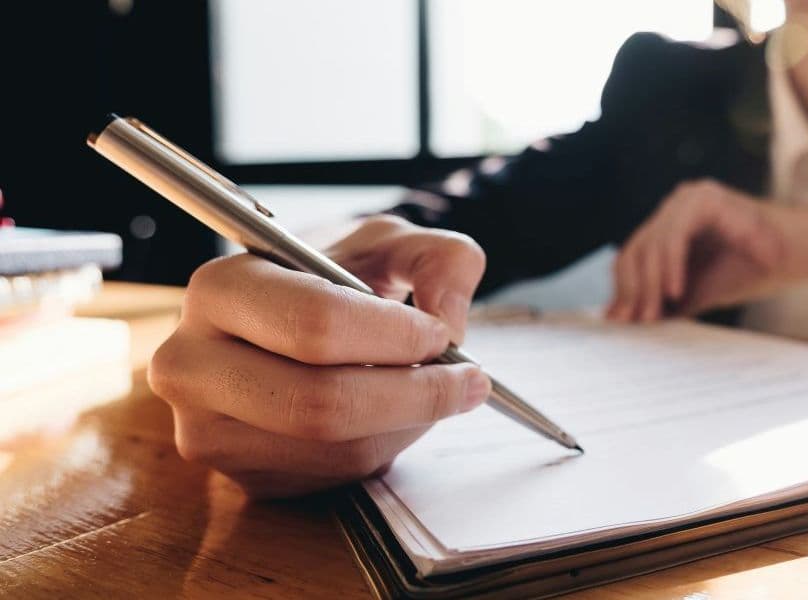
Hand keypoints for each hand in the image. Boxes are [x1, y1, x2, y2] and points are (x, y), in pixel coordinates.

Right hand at [148, 215, 490, 497]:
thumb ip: (439, 257)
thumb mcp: (388, 242)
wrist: (287, 319)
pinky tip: (389, 413)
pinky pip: (332, 475)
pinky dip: (383, 447)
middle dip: (414, 394)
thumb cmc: (333, 276)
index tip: (442, 333)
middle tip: (467, 379)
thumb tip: (450, 317)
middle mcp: (192, 364)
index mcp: (220, 289)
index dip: (393, 336)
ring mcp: (207, 429)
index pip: (313, 325)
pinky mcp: (239, 475)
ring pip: (336, 448)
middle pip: (320, 403)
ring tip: (432, 390)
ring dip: (407, 424)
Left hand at [607, 179, 807, 321]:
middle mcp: (676, 206)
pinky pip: (674, 236)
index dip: (624, 289)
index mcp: (672, 224)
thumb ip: (667, 300)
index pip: (632, 256)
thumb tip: (628, 318)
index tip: (620, 320)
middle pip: (636, 249)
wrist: (800, 256)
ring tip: (653, 314)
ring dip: (650, 284)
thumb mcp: (701, 290)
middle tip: (637, 322)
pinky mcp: (705, 199)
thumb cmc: (756, 270)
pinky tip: (673, 292)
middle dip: (634, 290)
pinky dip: (670, 266)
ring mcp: (689, 198)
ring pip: (651, 245)